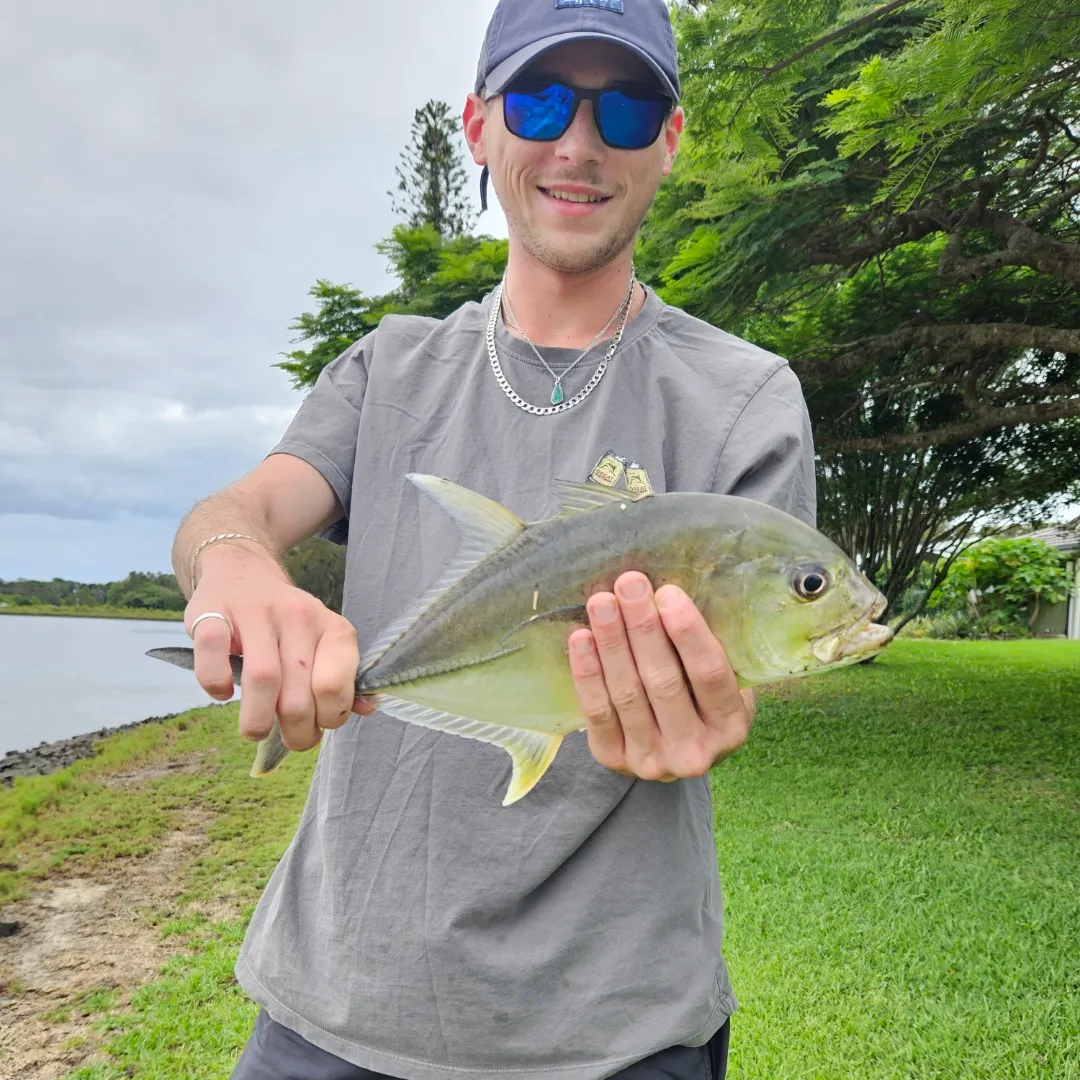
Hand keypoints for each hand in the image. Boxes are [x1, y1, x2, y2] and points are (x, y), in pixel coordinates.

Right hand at [185, 545, 374, 752]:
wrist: (241, 571)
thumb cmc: (287, 623)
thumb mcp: (323, 643)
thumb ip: (341, 678)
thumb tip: (366, 710)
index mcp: (333, 627)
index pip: (334, 687)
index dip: (328, 719)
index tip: (318, 725)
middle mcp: (299, 615)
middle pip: (298, 694)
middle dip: (296, 731)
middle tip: (291, 738)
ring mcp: (255, 612)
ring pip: (262, 678)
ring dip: (258, 720)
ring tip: (256, 730)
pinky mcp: (212, 613)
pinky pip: (213, 657)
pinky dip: (215, 684)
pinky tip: (223, 693)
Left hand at [567, 572, 753, 781]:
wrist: (673, 755)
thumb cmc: (699, 701)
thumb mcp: (721, 683)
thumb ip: (705, 649)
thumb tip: (669, 593)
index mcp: (730, 726)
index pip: (709, 674)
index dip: (687, 632)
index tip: (667, 592)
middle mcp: (694, 751)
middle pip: (663, 681)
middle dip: (642, 627)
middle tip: (628, 584)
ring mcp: (652, 760)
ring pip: (627, 694)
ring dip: (611, 643)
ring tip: (601, 602)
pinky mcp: (613, 759)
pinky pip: (597, 711)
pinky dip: (587, 672)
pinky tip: (581, 638)